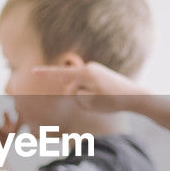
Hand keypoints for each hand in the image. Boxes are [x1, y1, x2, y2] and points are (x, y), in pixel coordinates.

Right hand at [31, 62, 146, 112]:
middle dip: (78, 96)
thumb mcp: (89, 102)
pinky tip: (106, 96)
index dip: (45, 74)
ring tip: (105, 100)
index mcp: (85, 73)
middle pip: (72, 85)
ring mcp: (96, 70)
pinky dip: (92, 95)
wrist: (137, 96)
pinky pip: (89, 86)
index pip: (60, 74)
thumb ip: (74, 95)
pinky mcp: (101, 74)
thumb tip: (71, 88)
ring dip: (87, 97)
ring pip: (81, 87)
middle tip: (99, 101)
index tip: (32, 71)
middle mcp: (90, 68)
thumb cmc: (113, 101)